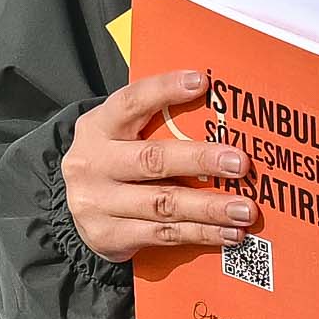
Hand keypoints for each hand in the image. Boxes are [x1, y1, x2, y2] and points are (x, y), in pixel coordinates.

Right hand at [58, 62, 254, 264]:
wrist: (73, 209)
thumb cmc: (114, 161)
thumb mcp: (121, 134)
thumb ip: (156, 123)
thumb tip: (220, 117)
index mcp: (98, 127)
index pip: (131, 102)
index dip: (164, 90)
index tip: (201, 83)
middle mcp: (93, 163)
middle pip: (152, 160)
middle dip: (201, 160)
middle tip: (240, 163)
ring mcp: (97, 203)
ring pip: (163, 204)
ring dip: (210, 208)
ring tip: (244, 209)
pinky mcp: (108, 236)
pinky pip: (163, 235)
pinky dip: (201, 234)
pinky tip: (229, 232)